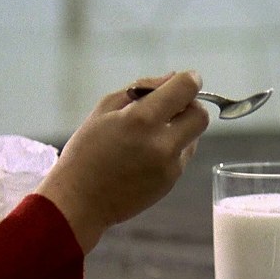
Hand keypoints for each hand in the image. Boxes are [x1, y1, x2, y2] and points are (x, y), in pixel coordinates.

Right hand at [36, 70, 208, 253]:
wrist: (78, 201)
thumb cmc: (85, 152)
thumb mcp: (104, 110)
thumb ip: (141, 89)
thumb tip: (172, 77)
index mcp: (141, 119)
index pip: (186, 88)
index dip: (189, 79)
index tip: (184, 81)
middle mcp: (162, 144)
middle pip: (201, 115)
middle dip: (190, 106)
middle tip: (170, 109)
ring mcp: (169, 166)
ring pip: (194, 137)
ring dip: (180, 129)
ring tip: (149, 135)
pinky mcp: (170, 183)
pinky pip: (182, 157)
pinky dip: (171, 149)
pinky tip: (145, 155)